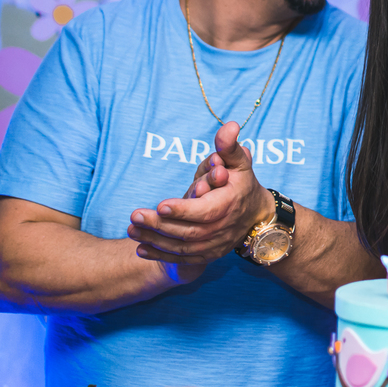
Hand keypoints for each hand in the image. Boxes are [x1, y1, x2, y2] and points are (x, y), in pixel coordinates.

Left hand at [128, 121, 274, 265]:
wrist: (256, 214)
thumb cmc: (242, 182)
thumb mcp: (239, 162)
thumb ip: (228, 146)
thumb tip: (229, 126)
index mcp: (230, 203)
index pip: (206, 210)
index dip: (183, 210)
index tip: (160, 204)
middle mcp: (224, 227)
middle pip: (190, 232)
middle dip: (160, 225)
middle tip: (135, 215)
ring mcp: (217, 244)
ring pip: (184, 248)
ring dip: (155, 241)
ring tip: (131, 230)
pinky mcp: (209, 255)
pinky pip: (184, 259)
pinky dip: (161, 256)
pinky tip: (140, 249)